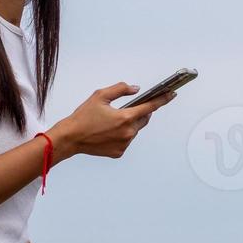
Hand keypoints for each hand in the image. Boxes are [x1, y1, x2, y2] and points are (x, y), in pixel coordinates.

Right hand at [49, 82, 176, 160]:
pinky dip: (122, 135)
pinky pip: (126, 140)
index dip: (162, 99)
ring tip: (112, 121)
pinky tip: (108, 132)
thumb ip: (120, 89)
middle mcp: (128, 132)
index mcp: (125, 117)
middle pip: (143, 119)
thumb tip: (136, 89)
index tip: (172, 94)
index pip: (150, 106)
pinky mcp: (119, 152)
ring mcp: (125, 144)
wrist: (70, 138)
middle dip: (140, 112)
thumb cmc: (83, 117)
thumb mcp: (100, 96)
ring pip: (135, 130)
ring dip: (130, 124)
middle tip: (128, 108)